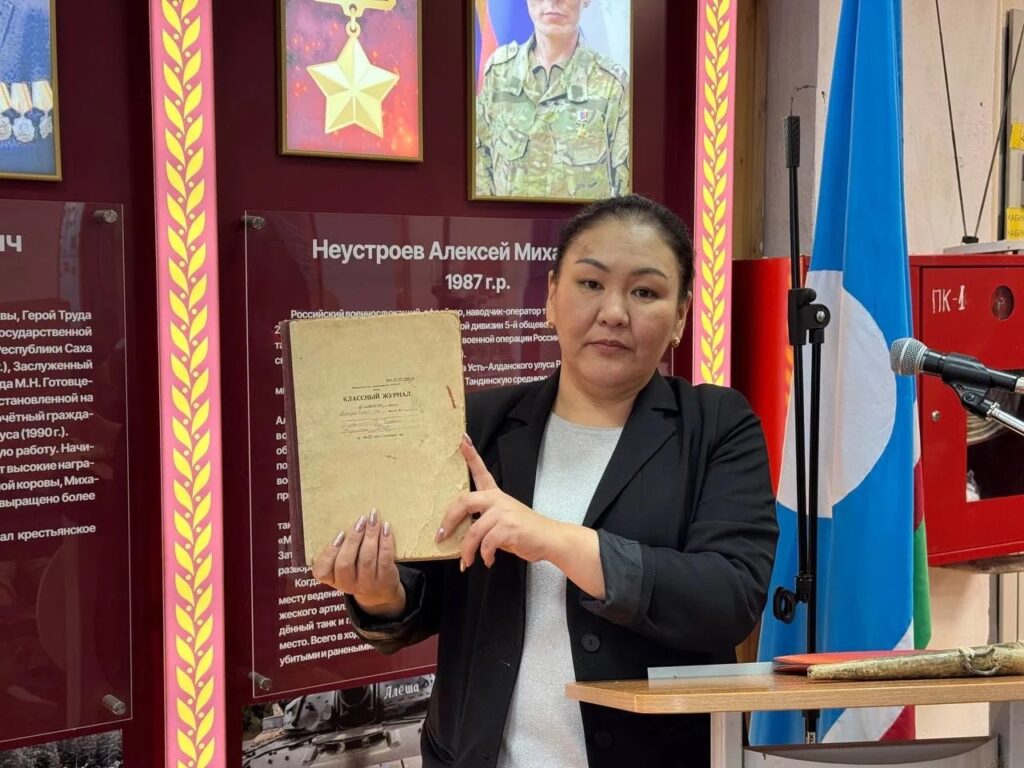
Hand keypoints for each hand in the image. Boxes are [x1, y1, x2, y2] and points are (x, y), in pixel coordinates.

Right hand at [311, 508, 405, 617]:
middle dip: (353, 539)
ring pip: (367, 559)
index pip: (321, 571)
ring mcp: (367, 585)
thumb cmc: (358, 571)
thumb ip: (341, 550)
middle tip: (360, 520)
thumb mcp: (345, 567)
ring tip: (373, 520)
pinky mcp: (385, 581)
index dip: (329, 552)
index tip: (339, 534)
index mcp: (333, 580)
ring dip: (371, 536)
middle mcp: (348, 585)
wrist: (380, 592)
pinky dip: (385, 542)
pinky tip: (385, 529)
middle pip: (345, 563)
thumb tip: (351, 521)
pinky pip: (385, 559)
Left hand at [437, 435, 561, 568]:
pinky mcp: (508, 528)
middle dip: (449, 520)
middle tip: (441, 535)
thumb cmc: (525, 532)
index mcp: (496, 495)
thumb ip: (485, 519)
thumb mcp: (504, 519)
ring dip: (466, 550)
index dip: (471, 455)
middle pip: (465, 502)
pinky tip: (487, 561)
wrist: (550, 539)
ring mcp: (504, 513)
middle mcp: (498, 500)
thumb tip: (462, 533)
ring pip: (474, 531)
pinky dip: (484, 556)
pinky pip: (487, 543)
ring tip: (466, 562)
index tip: (462, 440)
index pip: (481, 472)